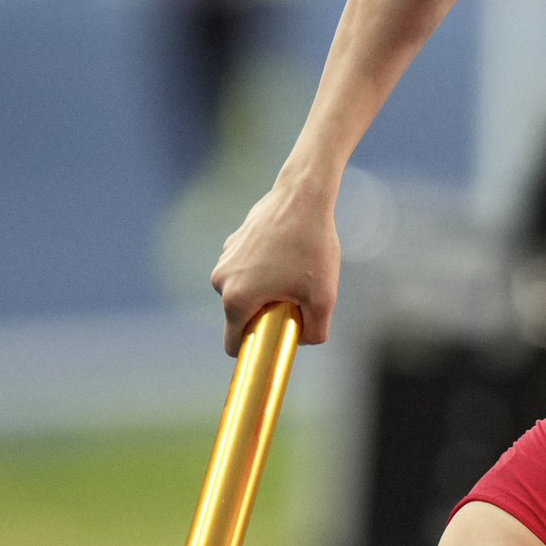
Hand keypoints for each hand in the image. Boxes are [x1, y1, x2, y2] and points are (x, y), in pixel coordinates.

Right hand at [210, 179, 339, 356]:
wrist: (303, 196)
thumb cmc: (312, 247)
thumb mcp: (324, 298)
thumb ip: (315, 332)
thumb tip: (302, 341)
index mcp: (235, 300)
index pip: (234, 345)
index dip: (256, 349)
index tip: (277, 341)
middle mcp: (221, 281)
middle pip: (243, 317)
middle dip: (268, 314)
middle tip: (299, 296)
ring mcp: (225, 259)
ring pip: (247, 291)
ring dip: (269, 290)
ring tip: (296, 270)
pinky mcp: (234, 243)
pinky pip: (249, 270)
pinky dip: (266, 269)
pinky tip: (289, 252)